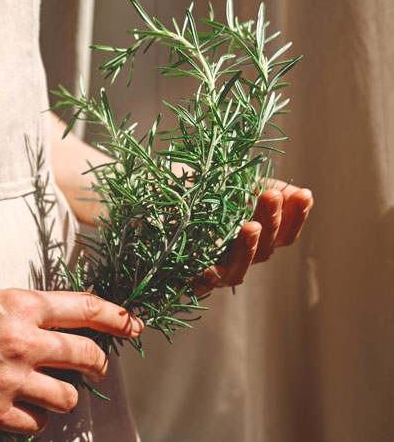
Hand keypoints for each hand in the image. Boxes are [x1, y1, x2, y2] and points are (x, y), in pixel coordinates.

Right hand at [0, 288, 142, 433]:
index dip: (117, 318)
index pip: (86, 309)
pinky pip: (39, 423)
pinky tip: (26, 408)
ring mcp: (9, 378)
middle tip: (96, 368)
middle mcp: (22, 341)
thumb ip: (34, 310)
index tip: (133, 326)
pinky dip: (39, 417)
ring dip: (68, 396)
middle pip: (87, 356)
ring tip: (54, 391)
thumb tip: (71, 323)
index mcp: (23, 306)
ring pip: (69, 397)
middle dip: (99, 364)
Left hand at [193, 180, 313, 294]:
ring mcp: (218, 270)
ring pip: (237, 270)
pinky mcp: (188, 277)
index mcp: (258, 239)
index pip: (285, 233)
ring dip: (246, 249)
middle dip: (270, 220)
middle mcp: (241, 258)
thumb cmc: (209, 196)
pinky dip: (205, 281)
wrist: (168, 206)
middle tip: (271, 195)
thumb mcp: (240, 184)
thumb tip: (297, 193)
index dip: (297, 216)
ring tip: (250, 227)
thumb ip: (267, 186)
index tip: (303, 194)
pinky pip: (199, 286)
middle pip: (264, 248)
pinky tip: (209, 271)